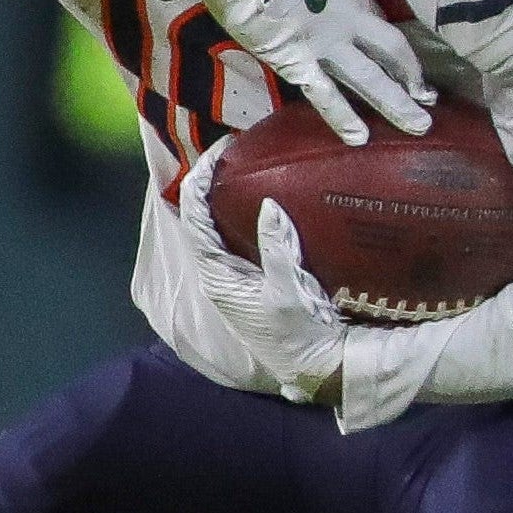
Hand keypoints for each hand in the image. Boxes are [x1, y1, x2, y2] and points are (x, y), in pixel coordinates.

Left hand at [181, 147, 345, 404]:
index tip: (220, 150)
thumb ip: (277, 250)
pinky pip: (241, 232)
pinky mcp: (254, 273)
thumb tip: (268, 205)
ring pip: (219, 222)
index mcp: (216, 274)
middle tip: (236, 146)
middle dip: (212, 179)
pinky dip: (246, 208)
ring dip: (227, 191)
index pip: (194, 217)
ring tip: (247, 158)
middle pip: (202, 215)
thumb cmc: (299, 335)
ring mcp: (236, 271)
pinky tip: (265, 189)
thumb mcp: (289, 294)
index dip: (200, 180)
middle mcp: (219, 270)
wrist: (318, 366)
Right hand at [201, 0, 431, 146]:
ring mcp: (327, 45)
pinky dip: (343, 117)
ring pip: (370, 79)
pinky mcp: (298, 63)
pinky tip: (360, 138)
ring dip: (396, 103)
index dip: (397, 48)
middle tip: (431, 100)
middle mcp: (350, 21)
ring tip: (419, 126)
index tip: (405, 64)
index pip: (383, 25)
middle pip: (392, 53)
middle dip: (413, 78)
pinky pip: (325, 94)